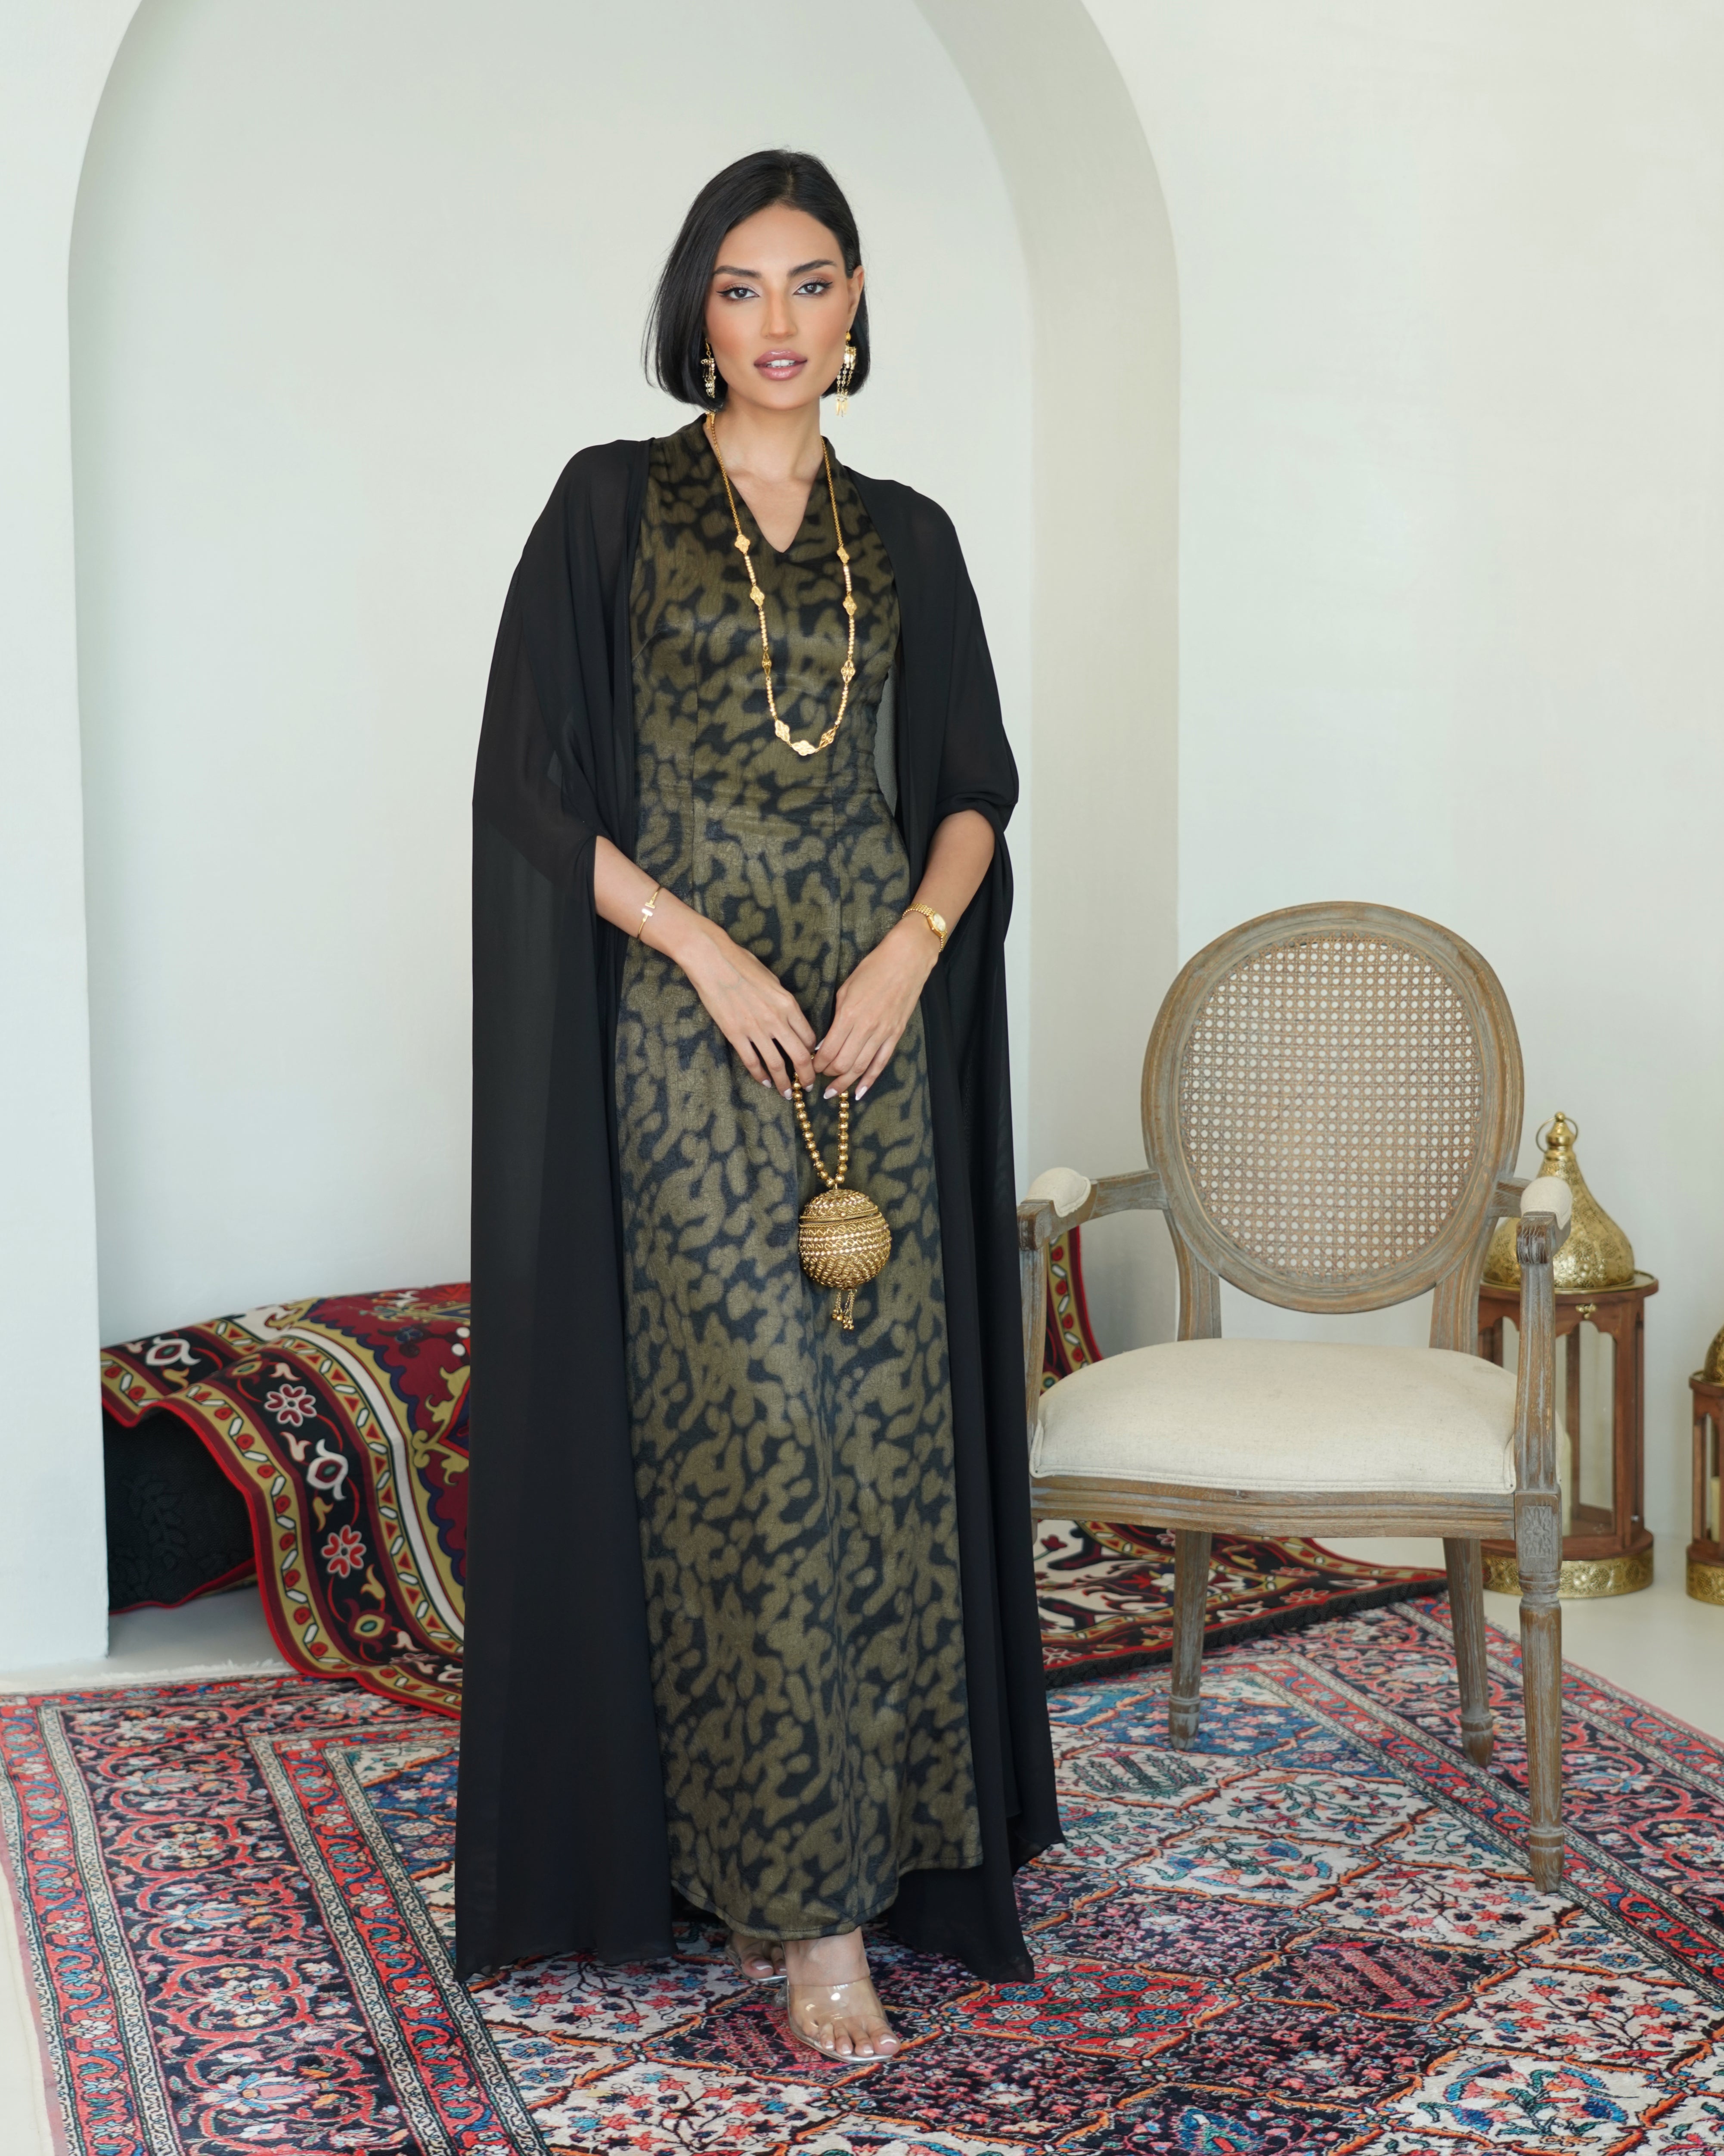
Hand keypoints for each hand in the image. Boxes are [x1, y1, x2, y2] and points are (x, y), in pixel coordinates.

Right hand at [668, 915, 816, 1092]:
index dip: (814, 1053)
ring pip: (776, 1065)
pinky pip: (752, 1062)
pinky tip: (765, 1082)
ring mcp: (755, 1029)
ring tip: (787, 1093)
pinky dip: (760, 1075)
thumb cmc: (742, 963)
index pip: (809, 1037)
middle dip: (807, 1076)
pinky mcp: (735, 1034)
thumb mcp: (772, 980)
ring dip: (784, 1083)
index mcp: (788, 1004)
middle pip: (799, 1056)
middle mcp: (776, 1020)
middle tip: (808, 1087)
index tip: (813, 1061)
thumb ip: (783, 1001)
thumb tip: (789, 1016)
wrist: (713, 961)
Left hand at [813, 918, 938, 1097]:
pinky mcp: (896, 1035)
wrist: (906, 960)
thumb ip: (836, 1017)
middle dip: (827, 1074)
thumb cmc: (872, 969)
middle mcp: (865, 1028)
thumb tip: (826, 1040)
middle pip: (842, 1063)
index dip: (816, 1063)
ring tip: (833, 1093)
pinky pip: (881, 1063)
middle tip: (818, 1079)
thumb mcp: (845, 989)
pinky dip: (869, 1080)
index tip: (809, 1066)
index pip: (827, 1050)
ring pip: (860, 1068)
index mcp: (848, 1015)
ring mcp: (883, 1033)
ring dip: (844, 1083)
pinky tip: (859, 1092)